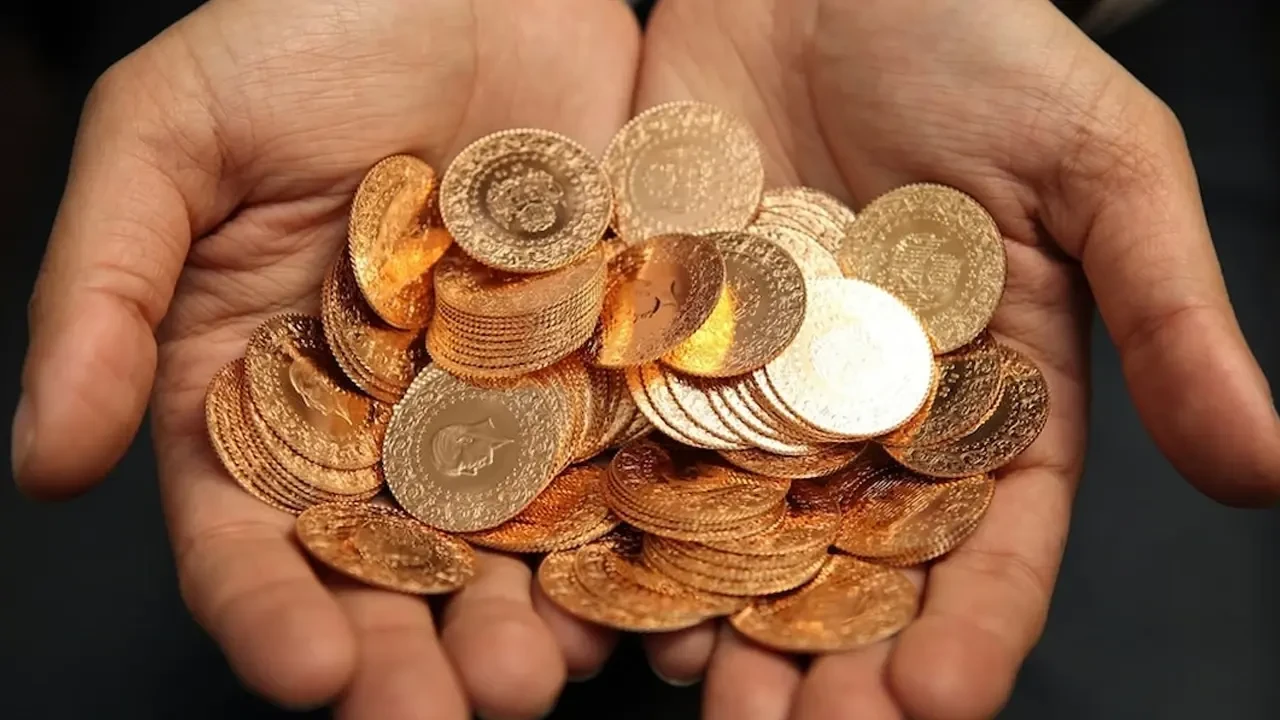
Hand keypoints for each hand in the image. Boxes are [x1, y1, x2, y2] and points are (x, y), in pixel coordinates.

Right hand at [13, 1, 638, 716]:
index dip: (266, 611)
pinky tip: (631, 597)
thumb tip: (49, 457)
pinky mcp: (596, 370)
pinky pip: (610, 473)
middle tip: (438, 717)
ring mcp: (495, 406)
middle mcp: (375, 422)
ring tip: (534, 681)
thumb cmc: (307, 26)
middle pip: (381, 571)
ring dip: (515, 627)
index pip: (243, 534)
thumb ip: (103, 291)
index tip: (304, 673)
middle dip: (404, 656)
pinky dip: (621, 541)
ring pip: (501, 550)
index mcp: (254, 390)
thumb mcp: (171, 133)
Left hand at [635, 0, 1279, 716]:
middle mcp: (864, 407)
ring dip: (712, 618)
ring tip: (693, 695)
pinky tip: (588, 584)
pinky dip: (612, 509)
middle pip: (852, 562)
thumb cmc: (980, 43)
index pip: (989, 538)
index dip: (971, 625)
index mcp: (983, 391)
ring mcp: (752, 377)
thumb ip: (1170, 314)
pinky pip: (633, 434)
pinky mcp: (658, 329)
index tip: (939, 704)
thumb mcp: (1100, 165)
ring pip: (734, 526)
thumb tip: (1267, 470)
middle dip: (831, 660)